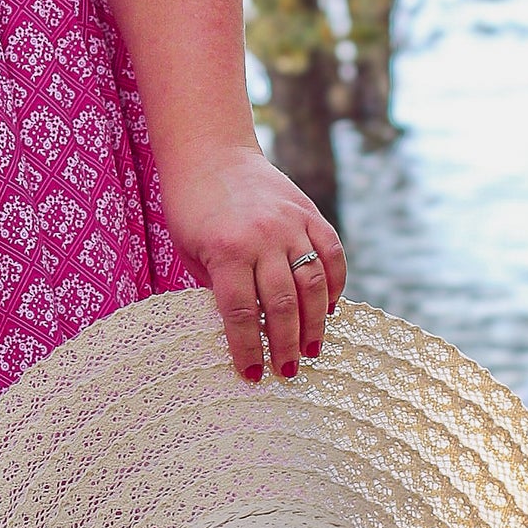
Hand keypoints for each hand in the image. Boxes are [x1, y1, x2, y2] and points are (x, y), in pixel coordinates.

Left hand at [163, 142, 346, 382]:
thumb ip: (219, 286)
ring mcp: (290, 223)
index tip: (252, 374)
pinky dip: (335, 284)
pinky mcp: (308, 212)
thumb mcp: (191, 252)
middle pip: (282, 302)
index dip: (247, 348)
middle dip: (286, 343)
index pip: (240, 311)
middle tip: (288, 371)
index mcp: (226, 249)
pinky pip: (332, 253)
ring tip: (313, 350)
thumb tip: (244, 329)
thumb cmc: (191, 208)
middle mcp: (262, 236)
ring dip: (315, 322)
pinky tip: (329, 309)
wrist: (211, 153)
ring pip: (313, 282)